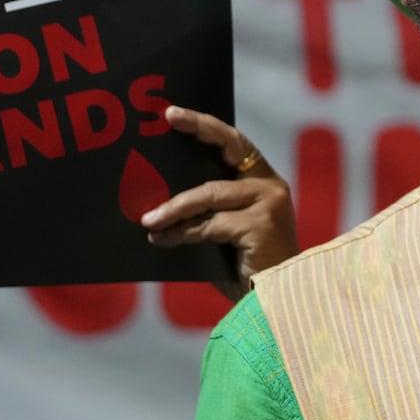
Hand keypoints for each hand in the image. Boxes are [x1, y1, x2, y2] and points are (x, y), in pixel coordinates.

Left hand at [140, 105, 298, 298]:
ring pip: (210, 194)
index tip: (172, 114)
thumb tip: (158, 201)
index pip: (235, 143)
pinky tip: (161, 240)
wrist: (270, 305)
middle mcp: (272, 186)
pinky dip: (181, 233)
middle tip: (166, 120)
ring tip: (147, 219)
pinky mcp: (261, 226)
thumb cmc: (245, 270)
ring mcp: (269, 204)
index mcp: (264, 182)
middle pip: (230, 147)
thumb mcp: (224, 231)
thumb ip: (205, 211)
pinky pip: (210, 224)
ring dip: (173, 207)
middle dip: (198, 129)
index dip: (205, 126)